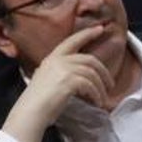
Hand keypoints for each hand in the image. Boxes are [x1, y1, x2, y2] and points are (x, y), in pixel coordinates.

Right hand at [0, 25, 114, 141]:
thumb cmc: (38, 102)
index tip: (100, 28)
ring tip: (103, 98)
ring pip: (92, 74)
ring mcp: (64, 69)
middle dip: (103, 72)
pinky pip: (90, 86)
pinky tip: (97, 102)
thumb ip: (59, 72)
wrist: (30, 113)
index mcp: (52, 58)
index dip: (87, 34)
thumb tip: (76, 75)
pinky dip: (96, 95)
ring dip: (101, 88)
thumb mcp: (46, 79)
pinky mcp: (70, 81)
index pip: (72, 41)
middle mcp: (58, 60)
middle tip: (111, 83)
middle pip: (89, 60)